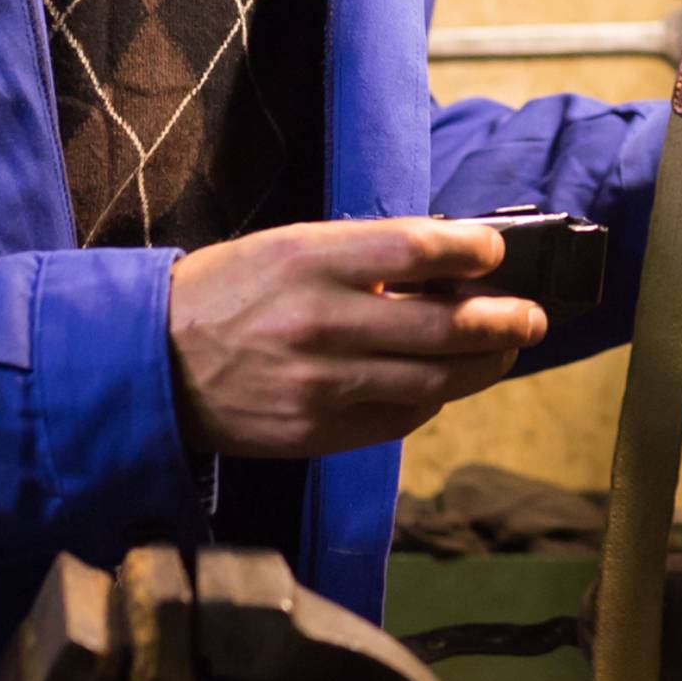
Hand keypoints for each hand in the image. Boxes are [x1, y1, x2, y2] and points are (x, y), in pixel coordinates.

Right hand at [168, 218, 545, 457]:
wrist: (150, 363)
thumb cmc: (225, 294)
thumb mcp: (285, 248)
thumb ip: (361, 256)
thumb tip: (444, 261)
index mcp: (308, 261)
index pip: (416, 249)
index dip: (472, 250)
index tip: (495, 252)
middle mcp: (319, 322)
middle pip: (443, 326)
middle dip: (503, 320)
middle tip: (531, 316)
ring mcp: (319, 385)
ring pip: (433, 382)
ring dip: (483, 366)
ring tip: (504, 352)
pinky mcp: (316, 432)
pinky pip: (399, 420)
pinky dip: (432, 400)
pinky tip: (443, 384)